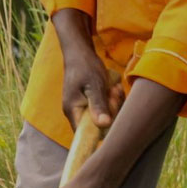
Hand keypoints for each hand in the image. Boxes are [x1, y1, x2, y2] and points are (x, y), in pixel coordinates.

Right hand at [52, 13, 119, 129]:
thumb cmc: (85, 66)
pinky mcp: (90, 104)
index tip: (111, 110)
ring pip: (104, 117)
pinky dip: (112, 100)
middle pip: (99, 127)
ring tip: (114, 88)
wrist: (79, 53)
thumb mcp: (94, 84)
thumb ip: (98, 104)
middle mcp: (76, 114)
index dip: (103, 127)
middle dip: (112, 111)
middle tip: (114, 93)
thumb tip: (104, 125)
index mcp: (73, 111)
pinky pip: (104, 109)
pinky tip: (113, 89)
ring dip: (114, 104)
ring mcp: (83, 109)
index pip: (87, 134)